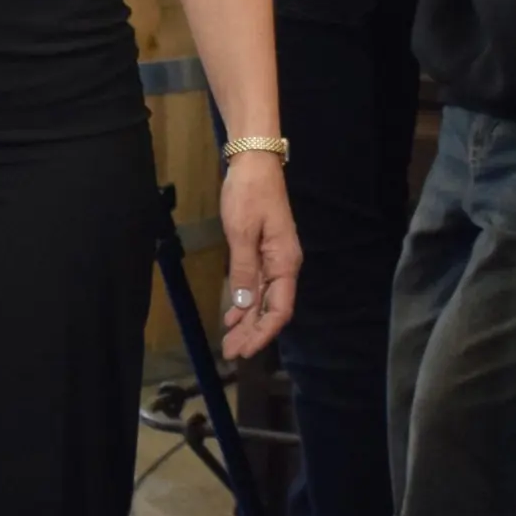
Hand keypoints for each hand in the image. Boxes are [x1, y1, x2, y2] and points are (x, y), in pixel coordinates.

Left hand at [217, 152, 299, 359]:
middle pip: (271, 309)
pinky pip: (256, 284)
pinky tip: (233, 315)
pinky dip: (244, 302)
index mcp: (285, 262)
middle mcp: (284, 264)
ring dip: (247, 321)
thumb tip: (244, 306)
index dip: (264, 332)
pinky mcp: (263, 251)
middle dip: (252, 333)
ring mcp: (274, 258)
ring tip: (230, 341)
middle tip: (231, 353)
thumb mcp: (242, 232)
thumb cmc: (250, 193)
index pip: (280, 309)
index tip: (246, 350)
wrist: (254, 161)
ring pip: (262, 300)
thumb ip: (244, 271)